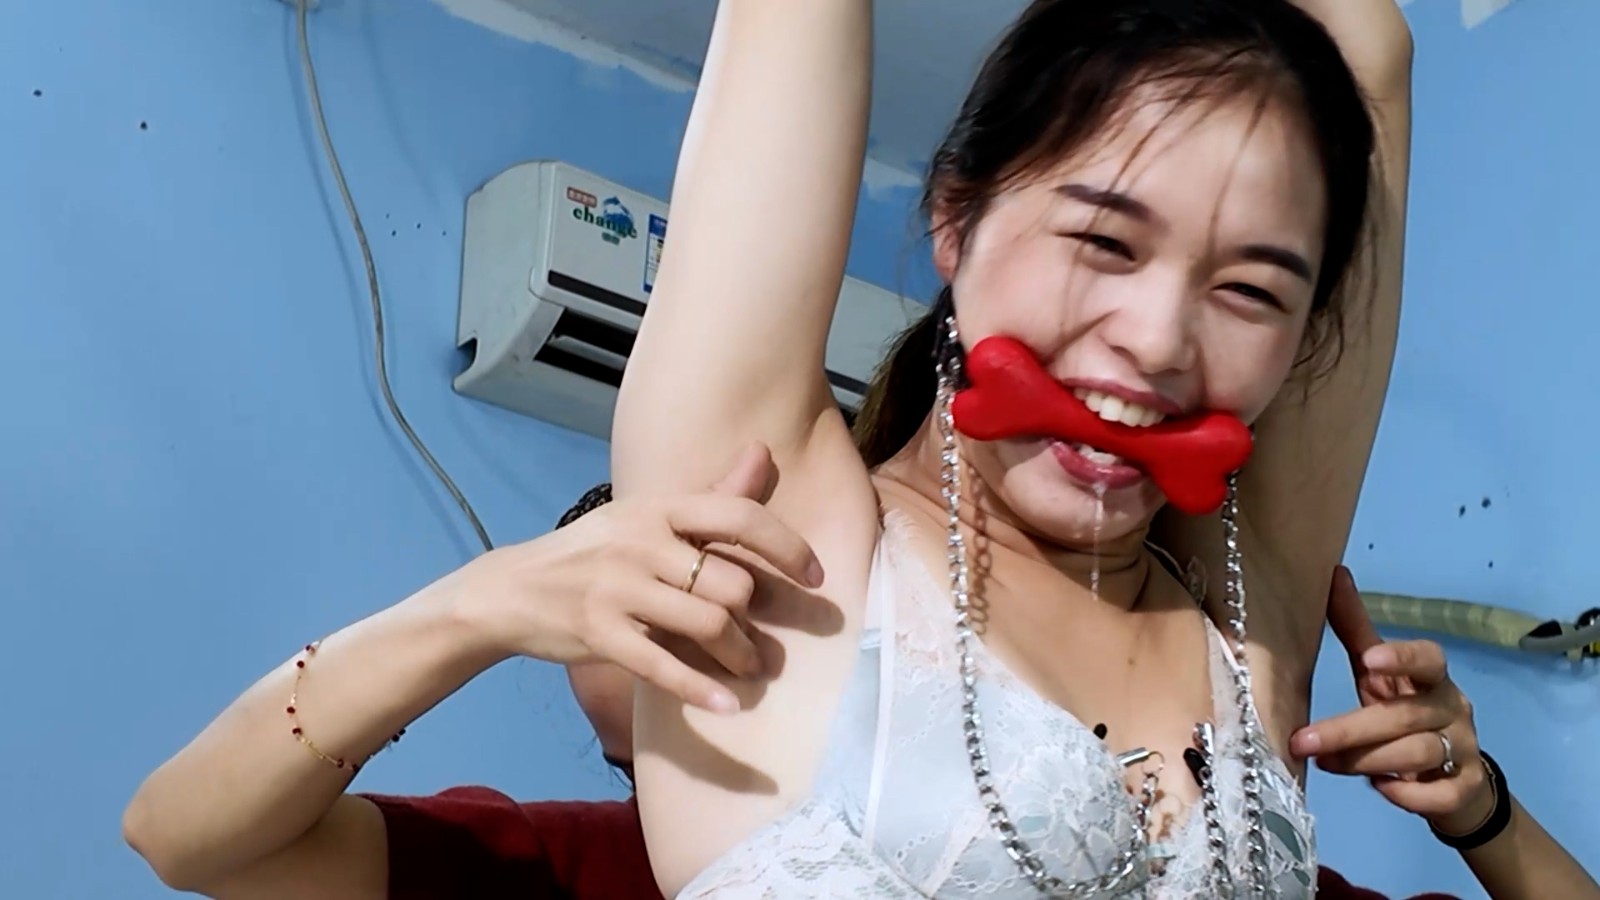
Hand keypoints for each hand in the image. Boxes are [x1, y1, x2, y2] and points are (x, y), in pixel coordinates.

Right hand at [455, 442, 822, 713]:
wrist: (510, 589)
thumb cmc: (593, 552)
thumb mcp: (645, 515)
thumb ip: (711, 496)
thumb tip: (763, 452)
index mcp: (657, 509)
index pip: (739, 516)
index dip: (787, 547)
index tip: (815, 576)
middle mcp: (640, 544)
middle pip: (731, 583)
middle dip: (757, 621)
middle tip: (766, 644)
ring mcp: (618, 590)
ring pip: (707, 625)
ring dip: (739, 656)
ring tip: (747, 669)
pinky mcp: (599, 635)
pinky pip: (663, 667)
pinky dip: (700, 690)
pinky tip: (726, 705)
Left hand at [1290, 566, 1495, 835]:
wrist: (1454, 780)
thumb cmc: (1404, 714)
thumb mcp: (1379, 674)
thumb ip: (1356, 630)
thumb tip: (1333, 572)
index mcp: (1432, 678)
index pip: (1429, 658)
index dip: (1402, 657)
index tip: (1368, 659)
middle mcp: (1454, 709)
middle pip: (1405, 716)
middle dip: (1349, 729)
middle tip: (1302, 740)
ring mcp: (1466, 751)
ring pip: (1417, 754)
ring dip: (1365, 761)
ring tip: (1324, 763)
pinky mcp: (1465, 790)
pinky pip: (1439, 795)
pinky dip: (1408, 795)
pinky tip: (1380, 790)